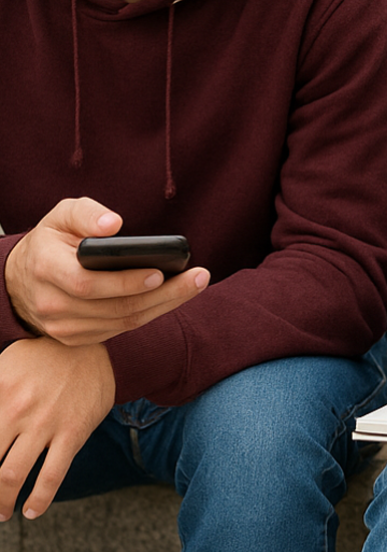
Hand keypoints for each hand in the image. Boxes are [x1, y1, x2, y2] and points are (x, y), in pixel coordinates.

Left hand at [0, 337, 115, 520]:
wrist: (89, 347)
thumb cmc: (39, 355)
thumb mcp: (2, 366)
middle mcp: (17, 413)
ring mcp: (46, 425)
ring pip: (13, 474)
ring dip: (2, 500)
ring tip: (1, 513)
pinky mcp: (73, 433)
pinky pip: (53, 474)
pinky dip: (39, 498)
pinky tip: (31, 511)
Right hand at [6, 197, 209, 344]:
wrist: (22, 278)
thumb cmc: (52, 241)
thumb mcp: (61, 216)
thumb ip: (86, 214)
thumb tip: (114, 224)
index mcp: (46, 269)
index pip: (88, 284)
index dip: (126, 281)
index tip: (161, 272)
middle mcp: (52, 303)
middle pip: (116, 307)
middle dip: (163, 294)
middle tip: (199, 277)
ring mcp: (64, 326)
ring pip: (124, 321)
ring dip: (164, 304)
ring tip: (195, 284)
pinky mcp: (76, 337)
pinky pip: (121, 329)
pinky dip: (150, 313)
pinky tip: (173, 297)